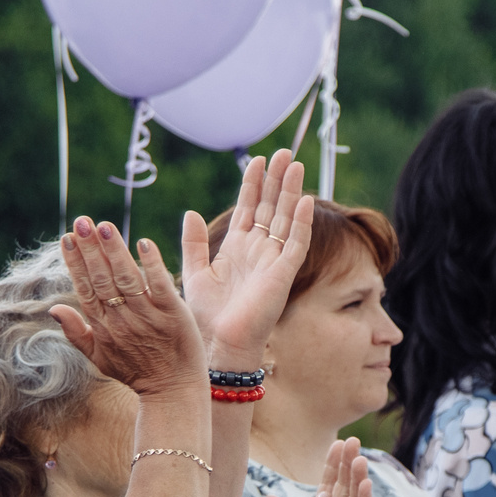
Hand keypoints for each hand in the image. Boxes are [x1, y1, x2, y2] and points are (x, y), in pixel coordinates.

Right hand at [48, 219, 206, 397]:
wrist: (172, 393)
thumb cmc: (135, 373)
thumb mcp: (99, 358)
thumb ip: (76, 332)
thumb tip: (53, 308)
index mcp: (102, 327)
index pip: (84, 288)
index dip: (75, 262)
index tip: (67, 237)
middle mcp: (122, 320)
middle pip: (102, 279)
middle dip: (91, 249)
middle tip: (82, 221)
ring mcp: (148, 317)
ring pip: (127, 279)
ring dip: (115, 252)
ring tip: (106, 227)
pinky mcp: (174, 315)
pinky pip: (160, 286)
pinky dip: (152, 265)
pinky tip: (144, 243)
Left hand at [182, 150, 314, 367]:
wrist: (218, 344)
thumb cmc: (206, 317)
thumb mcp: (195, 273)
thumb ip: (193, 244)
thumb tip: (190, 212)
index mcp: (237, 248)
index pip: (249, 208)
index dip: (253, 184)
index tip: (256, 160)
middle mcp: (258, 251)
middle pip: (271, 207)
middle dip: (276, 180)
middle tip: (282, 152)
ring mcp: (273, 261)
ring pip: (285, 219)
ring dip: (290, 192)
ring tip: (294, 164)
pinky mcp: (283, 275)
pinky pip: (296, 244)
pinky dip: (301, 223)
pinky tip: (305, 200)